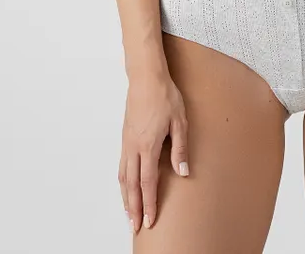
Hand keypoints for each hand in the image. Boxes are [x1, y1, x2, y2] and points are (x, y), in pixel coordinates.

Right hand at [119, 72, 189, 233]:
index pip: (147, 182)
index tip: (149, 220)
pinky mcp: (125, 136)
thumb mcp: (180, 122)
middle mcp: (134, 147)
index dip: (148, 203)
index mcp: (148, 146)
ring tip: (128, 212)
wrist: (146, 78)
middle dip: (134, 208)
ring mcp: (127, 142)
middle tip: (135, 226)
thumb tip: (182, 172)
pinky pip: (121, 165)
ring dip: (125, 197)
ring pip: (123, 177)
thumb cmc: (165, 96)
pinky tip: (126, 186)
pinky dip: (122, 181)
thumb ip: (180, 149)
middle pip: (131, 185)